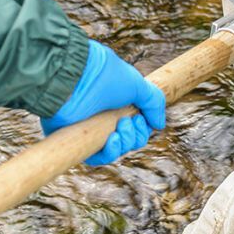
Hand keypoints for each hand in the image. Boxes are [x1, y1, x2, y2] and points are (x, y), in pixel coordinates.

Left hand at [41, 41, 167, 165]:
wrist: (75, 79)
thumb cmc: (105, 77)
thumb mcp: (137, 84)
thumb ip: (153, 102)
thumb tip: (159, 125)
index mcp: (118, 101)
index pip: (137, 124)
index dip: (143, 126)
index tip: (141, 117)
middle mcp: (105, 115)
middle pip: (129, 139)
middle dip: (136, 135)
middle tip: (128, 122)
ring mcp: (91, 128)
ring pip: (116, 149)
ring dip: (125, 143)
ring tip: (119, 129)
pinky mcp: (78, 139)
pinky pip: (97, 157)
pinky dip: (109, 153)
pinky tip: (112, 140)